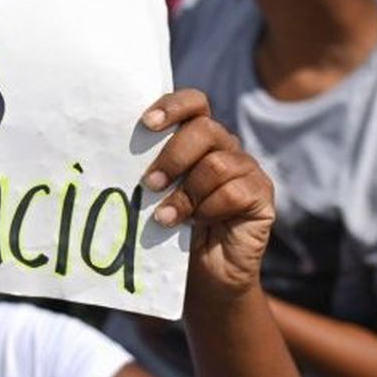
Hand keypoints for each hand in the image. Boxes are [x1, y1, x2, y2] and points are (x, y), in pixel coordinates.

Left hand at [139, 89, 274, 298]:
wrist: (205, 273)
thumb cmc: (174, 227)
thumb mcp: (158, 194)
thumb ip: (151, 170)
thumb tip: (115, 155)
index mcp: (199, 138)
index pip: (194, 103)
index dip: (172, 106)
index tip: (146, 124)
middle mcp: (225, 147)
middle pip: (204, 130)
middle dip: (172, 157)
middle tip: (149, 184)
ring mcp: (247, 169)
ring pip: (216, 164)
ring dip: (185, 194)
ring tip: (165, 218)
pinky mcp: (262, 194)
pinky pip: (234, 192)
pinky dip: (209, 209)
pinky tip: (197, 223)